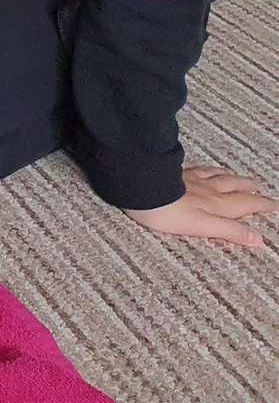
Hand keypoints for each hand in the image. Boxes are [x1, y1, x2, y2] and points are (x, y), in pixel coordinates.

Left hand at [124, 167, 275, 246]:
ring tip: (238, 175)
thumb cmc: (168, 212)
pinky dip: (207, 168)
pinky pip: (197, 168)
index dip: (261, 204)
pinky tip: (204, 167)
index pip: (245, 204)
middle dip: (249, 187)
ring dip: (231, 176)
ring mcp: (190, 179)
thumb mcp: (202, 227)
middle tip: (259, 187)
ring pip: (217, 175)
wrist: (140, 189)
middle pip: (234, 186)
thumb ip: (230, 231)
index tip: (273, 204)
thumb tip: (258, 239)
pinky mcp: (174, 172)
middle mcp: (208, 189)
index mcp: (216, 204)